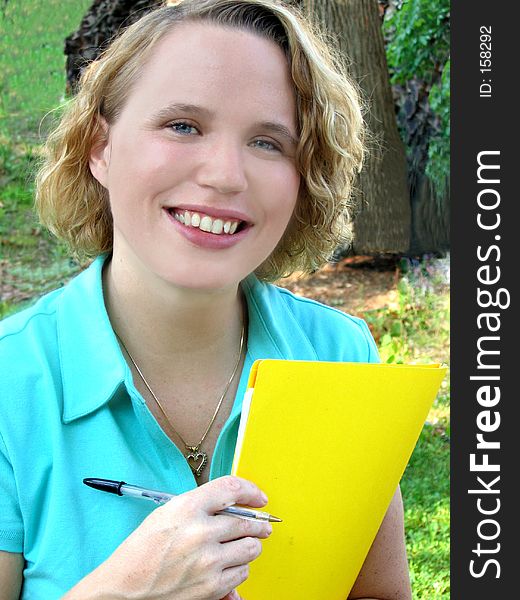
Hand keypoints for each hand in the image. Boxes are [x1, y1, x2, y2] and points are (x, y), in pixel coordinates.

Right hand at [65, 476, 269, 599]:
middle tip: (261, 525)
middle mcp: (200, 533)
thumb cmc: (142, 551)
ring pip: (250, 548)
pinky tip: (227, 564)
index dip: (251, 491)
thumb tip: (235, 506)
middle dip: (257, 523)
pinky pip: (242, 573)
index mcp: (187, 508)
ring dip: (249, 546)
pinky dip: (239, 569)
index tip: (258, 497)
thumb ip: (201, 505)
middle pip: (247, 522)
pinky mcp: (211, 587)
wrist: (125, 590)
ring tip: (240, 545)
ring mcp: (208, 562)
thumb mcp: (167, 513)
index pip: (231, 489)